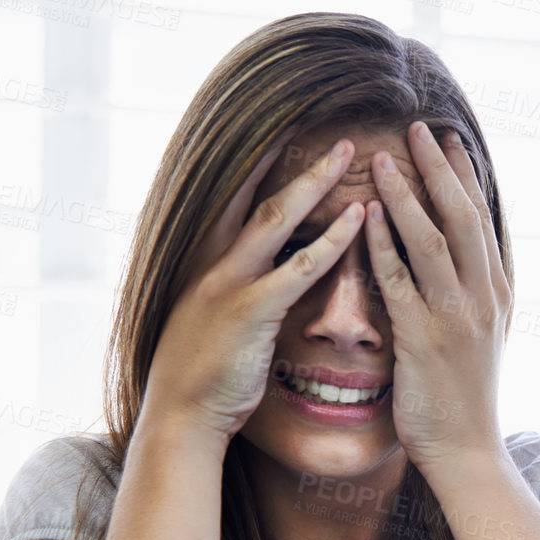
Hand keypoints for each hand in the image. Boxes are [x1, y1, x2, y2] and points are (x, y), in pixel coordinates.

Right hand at [142, 127, 367, 444]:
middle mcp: (215, 261)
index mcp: (208, 261)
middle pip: (257, 193)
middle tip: (326, 122)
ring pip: (277, 218)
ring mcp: (229, 282)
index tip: (291, 127)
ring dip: (316, 182)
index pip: (239, 197)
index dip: (264, 161)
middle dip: (292, 155)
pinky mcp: (249, 310)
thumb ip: (242, 290)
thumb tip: (266, 274)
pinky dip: (330, 241)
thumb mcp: (218, 321)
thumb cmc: (207, 376)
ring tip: (350, 152)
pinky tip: (359, 220)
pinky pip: (297, 268)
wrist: (181, 417)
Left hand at [364, 122, 509, 469]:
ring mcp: (456, 317)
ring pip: (434, 241)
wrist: (468, 451)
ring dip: (406, 195)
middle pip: (463, 217)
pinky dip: (384, 244)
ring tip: (381, 159)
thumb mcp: (480, 336)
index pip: (482, 218)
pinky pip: (401, 281)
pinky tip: (367, 216)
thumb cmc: (465, 397)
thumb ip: (469, 294)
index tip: (448, 139)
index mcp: (497, 292)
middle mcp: (483, 298)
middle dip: (440, 168)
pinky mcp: (425, 339)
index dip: (465, 175)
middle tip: (419, 127)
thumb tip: (456, 259)